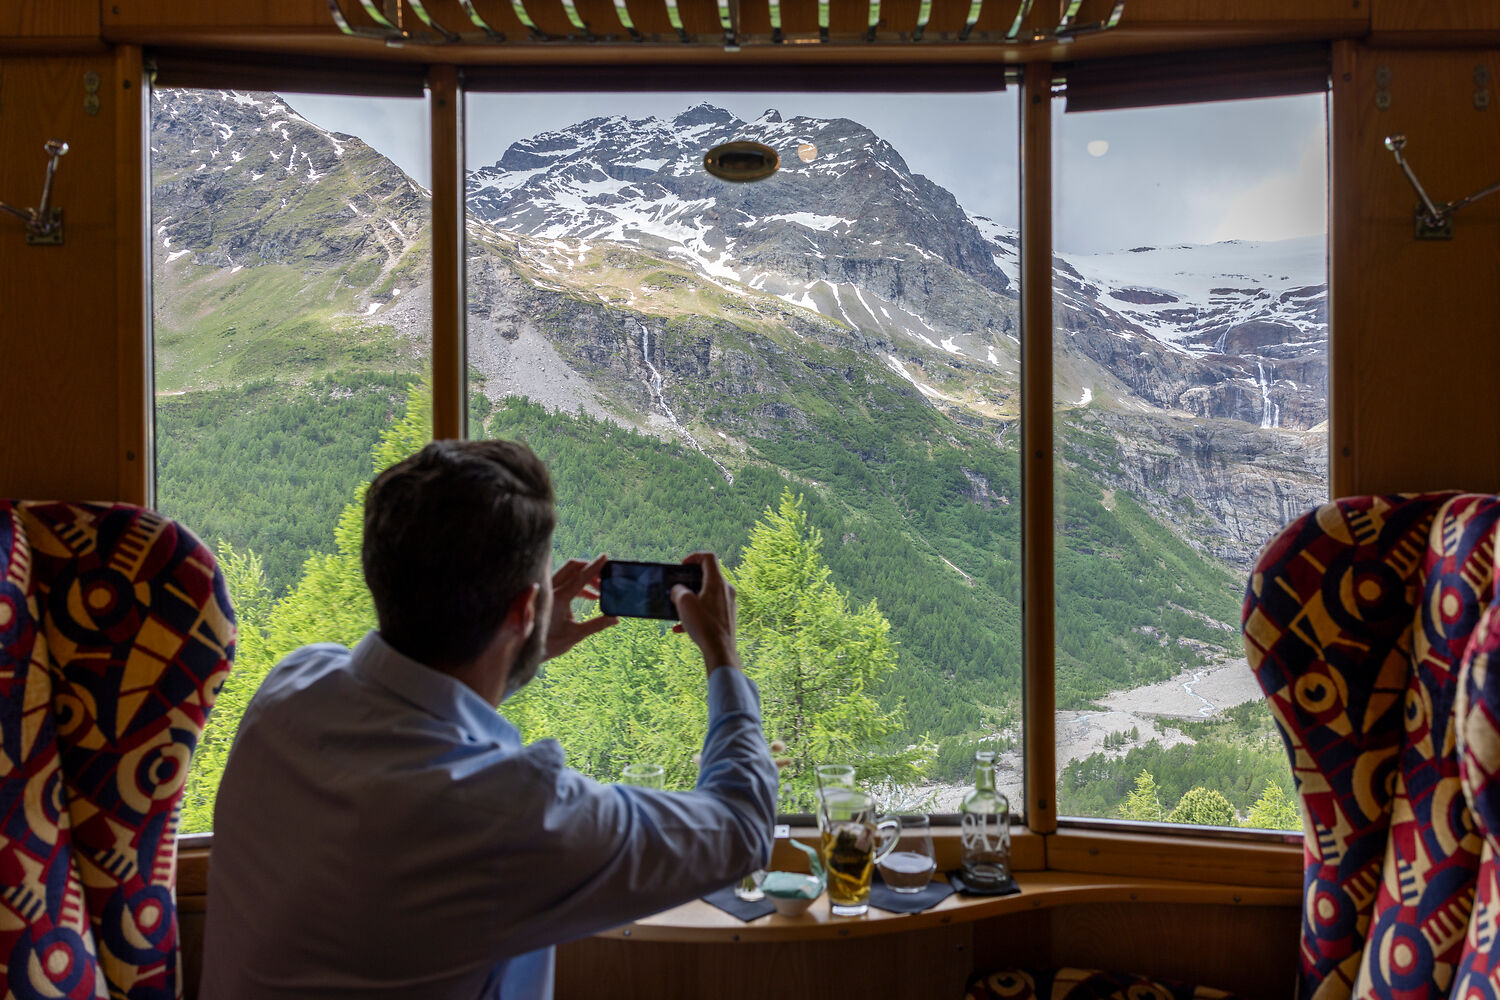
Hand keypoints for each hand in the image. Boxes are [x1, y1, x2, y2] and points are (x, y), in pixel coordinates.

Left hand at [543, 555, 617, 661]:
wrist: (528, 648)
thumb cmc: (551, 643)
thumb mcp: (576, 635)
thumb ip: (596, 625)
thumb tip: (615, 619)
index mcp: (559, 598)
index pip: (581, 577)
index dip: (595, 566)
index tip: (605, 556)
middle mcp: (551, 590)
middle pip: (573, 566)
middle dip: (590, 569)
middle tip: (604, 580)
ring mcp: (548, 590)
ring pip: (568, 572)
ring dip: (584, 576)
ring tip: (599, 591)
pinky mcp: (547, 593)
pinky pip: (564, 580)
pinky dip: (578, 584)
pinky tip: (590, 597)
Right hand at [670, 552, 740, 674]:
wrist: (720, 651)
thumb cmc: (703, 625)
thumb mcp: (683, 603)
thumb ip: (678, 590)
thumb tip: (678, 590)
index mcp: (717, 582)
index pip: (708, 557)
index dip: (693, 557)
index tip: (682, 565)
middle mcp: (726, 590)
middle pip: (707, 577)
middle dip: (689, 582)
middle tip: (677, 588)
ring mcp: (728, 604)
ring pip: (706, 595)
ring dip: (690, 601)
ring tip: (677, 611)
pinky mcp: (726, 617)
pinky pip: (708, 610)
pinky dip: (695, 615)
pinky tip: (680, 628)